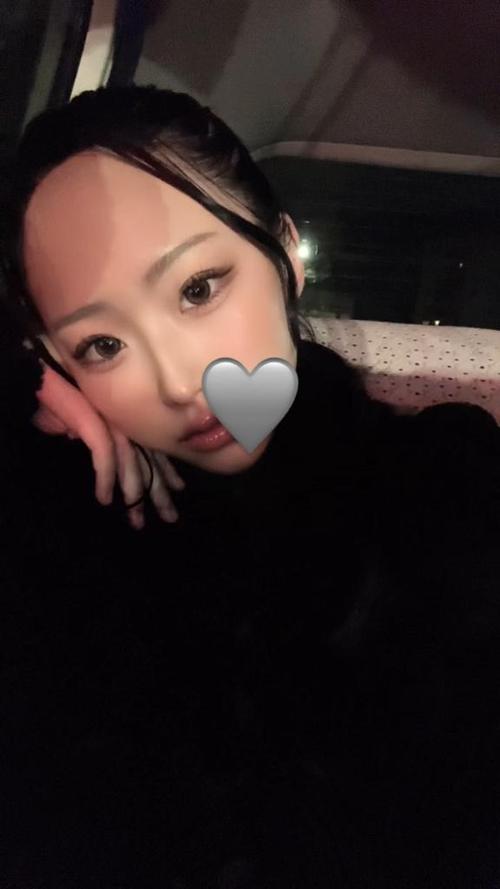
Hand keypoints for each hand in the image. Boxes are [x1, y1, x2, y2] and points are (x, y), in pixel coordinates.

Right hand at [32, 362, 184, 529]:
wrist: (51, 371)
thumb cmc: (68, 390)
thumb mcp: (87, 417)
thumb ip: (93, 431)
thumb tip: (84, 440)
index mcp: (131, 423)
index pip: (154, 452)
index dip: (166, 472)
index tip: (178, 489)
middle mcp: (128, 426)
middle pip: (149, 465)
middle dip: (160, 494)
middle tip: (170, 517)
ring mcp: (115, 426)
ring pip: (132, 469)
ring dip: (135, 497)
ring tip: (138, 521)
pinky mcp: (97, 427)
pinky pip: (105, 460)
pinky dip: (105, 481)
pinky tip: (105, 500)